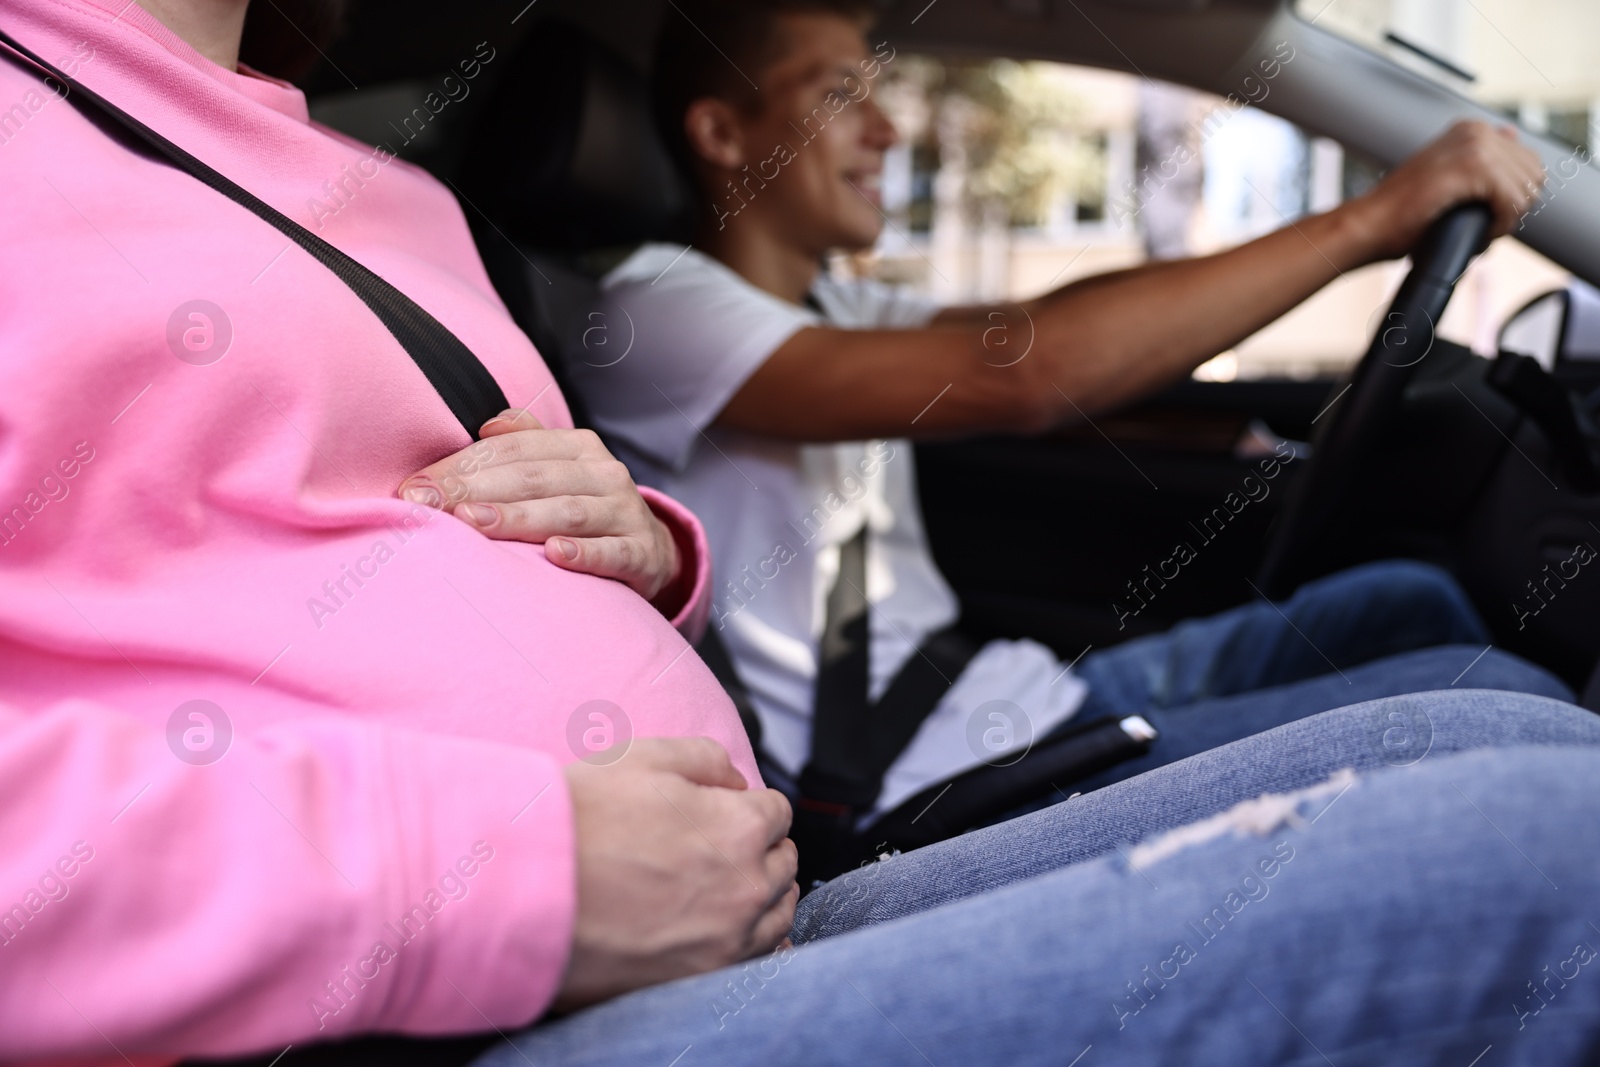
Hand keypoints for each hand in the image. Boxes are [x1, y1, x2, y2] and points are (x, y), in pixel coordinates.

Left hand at [399, 410, 682, 602]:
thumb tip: (487, 425)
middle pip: (534, 478)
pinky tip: (555, 555)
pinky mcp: (642, 552)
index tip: (416, 487)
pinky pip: (613, 552)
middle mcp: (605, 473)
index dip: (463, 465)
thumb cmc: (587, 508)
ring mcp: (625, 512)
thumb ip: (526, 443)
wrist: (651, 552)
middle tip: (430, 505)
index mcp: (579, 448)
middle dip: (476, 489)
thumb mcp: (561, 470)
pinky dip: (585, 553)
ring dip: (519, 517)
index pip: (513, 451)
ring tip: (473, 523)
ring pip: (568, 511)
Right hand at [554, 737, 798, 1010]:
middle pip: (783, 862)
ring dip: (766, 894)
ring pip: (779, 913)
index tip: (729, 811)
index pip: (777, 811)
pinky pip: (758, 960)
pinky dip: (754, 941)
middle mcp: (745, 885)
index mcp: (739, 826)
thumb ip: (703, 759)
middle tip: (726, 846)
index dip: (750, 805)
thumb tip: (734, 779)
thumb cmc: (577, 820)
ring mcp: (728, 938)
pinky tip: (732, 930)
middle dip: (762, 848)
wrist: (526, 889)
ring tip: (734, 886)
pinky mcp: (702, 977)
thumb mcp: (642, 757)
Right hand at [1343, 120, 1545, 261]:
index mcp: (1471, 130)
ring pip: (1525, 190)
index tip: (1486, 214)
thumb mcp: (1445, 179)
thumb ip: (1480, 161)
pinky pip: (1512, 202)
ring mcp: (1475, 146)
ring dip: (1506, 219)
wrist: (1369, 225)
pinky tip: (1478, 234)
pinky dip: (1499, 226)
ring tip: (1478, 231)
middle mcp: (1475, 131)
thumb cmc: (1400, 213)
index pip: (1527, 163)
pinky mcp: (1473, 168)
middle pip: (1533, 175)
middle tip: (1484, 225)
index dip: (1513, 197)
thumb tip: (1512, 139)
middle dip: (1515, 207)